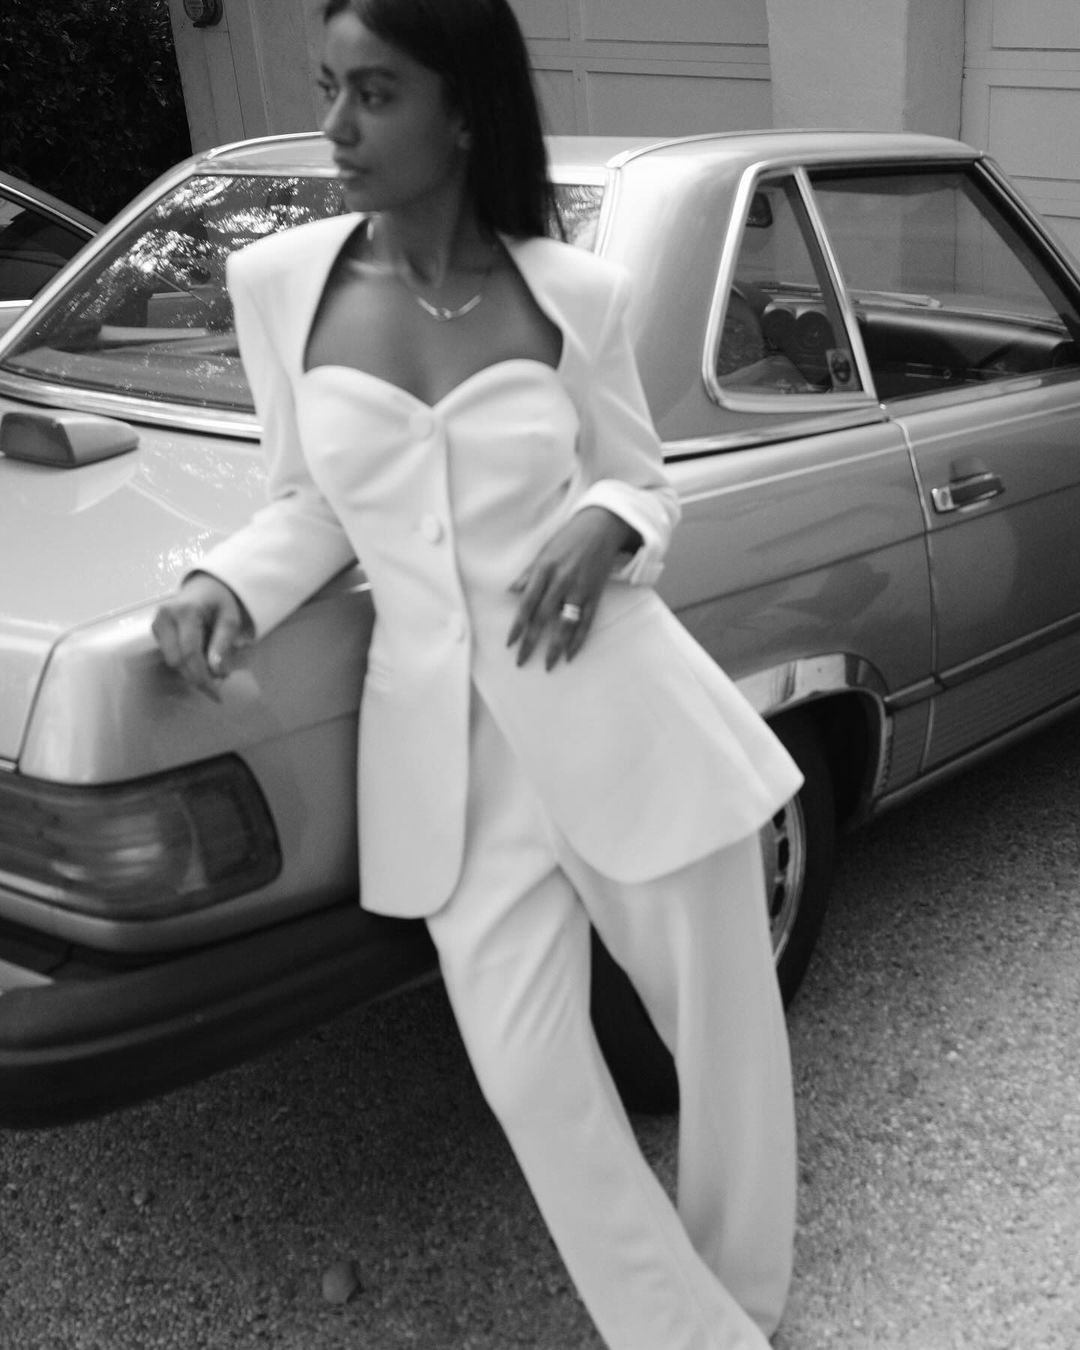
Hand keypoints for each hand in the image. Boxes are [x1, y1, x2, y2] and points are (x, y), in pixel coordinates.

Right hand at [152, 572, 251, 700]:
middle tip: (216, 688)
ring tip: (212, 671)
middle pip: (177, 660)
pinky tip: (201, 661)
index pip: (190, 652)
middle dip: (197, 678)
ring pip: (171, 660)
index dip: (202, 676)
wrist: (204, 586)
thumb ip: (223, 644)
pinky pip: (170, 655)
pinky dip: (186, 663)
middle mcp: (165, 616)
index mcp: (186, 611)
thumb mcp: (229, 620)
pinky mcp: (155, 629)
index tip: (216, 694)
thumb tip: (217, 672)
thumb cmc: (219, 602)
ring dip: (191, 672)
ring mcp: (157, 622)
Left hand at [507, 507, 638, 669]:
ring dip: (556, 647)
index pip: (527, 604)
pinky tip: (571, 655)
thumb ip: (528, 573)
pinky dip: (579, 640)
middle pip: (543, 618)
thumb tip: (511, 591)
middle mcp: (561, 581)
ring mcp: (580, 589)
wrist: (602, 526)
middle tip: (522, 661)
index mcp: (545, 570)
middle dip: (531, 642)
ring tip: (548, 665)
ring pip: (566, 624)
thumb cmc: (568, 538)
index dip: (518, 626)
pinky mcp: (595, 594)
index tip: (510, 643)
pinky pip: (587, 622)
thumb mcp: (543, 551)